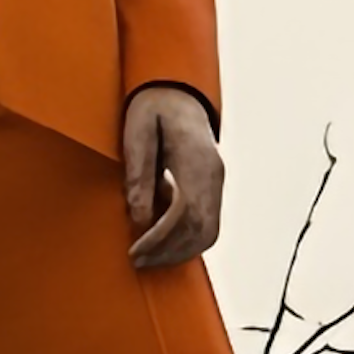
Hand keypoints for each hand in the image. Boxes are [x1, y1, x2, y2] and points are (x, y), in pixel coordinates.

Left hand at [122, 83, 222, 269]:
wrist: (178, 92)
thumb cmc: (153, 107)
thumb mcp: (138, 131)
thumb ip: (139, 172)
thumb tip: (140, 216)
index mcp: (197, 160)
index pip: (186, 213)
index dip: (160, 239)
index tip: (135, 251)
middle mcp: (214, 175)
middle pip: (201, 229)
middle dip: (169, 252)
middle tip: (138, 261)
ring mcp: (218, 182)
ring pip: (209, 233)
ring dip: (179, 252)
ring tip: (148, 258)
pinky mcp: (213, 188)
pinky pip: (208, 224)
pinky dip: (187, 242)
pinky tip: (162, 244)